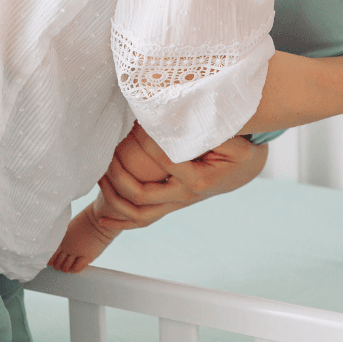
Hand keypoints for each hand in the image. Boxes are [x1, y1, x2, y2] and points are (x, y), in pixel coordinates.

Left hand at [92, 123, 267, 230]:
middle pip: (143, 195)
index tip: (137, 124)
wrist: (244, 171)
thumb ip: (211, 132)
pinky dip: (122, 221)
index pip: (165, 161)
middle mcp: (184, 196)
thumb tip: (182, 120)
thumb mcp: (234, 141)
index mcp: (198, 180)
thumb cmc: (238, 152)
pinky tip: (103, 217)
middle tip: (107, 155)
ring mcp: (176, 204)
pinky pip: (143, 219)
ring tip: (98, 178)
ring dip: (115, 199)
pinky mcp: (171, 205)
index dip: (147, 142)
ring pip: (139, 213)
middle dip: (119, 175)